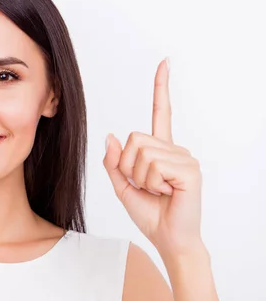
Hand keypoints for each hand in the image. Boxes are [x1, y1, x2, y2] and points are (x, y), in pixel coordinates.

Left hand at [103, 58, 203, 257]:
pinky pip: (153, 166)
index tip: (164, 63)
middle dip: (128, 167)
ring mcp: (183, 157)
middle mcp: (174, 149)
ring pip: (141, 153)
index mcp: (160, 150)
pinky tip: (166, 193)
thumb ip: (114, 162)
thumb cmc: (149, 212)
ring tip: (157, 191)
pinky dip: (151, 183)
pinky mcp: (189, 169)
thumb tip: (111, 135)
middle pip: (134, 139)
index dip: (161, 87)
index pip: (162, 112)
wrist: (167, 237)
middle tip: (145, 186)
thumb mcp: (122, 186)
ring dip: (139, 177)